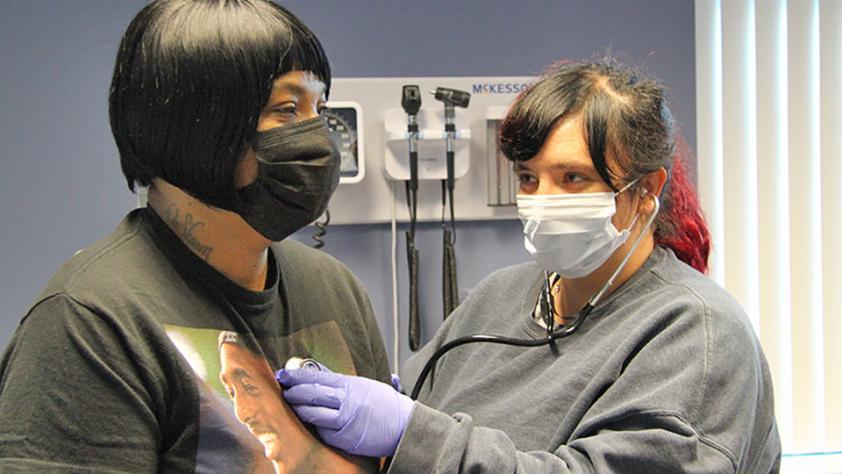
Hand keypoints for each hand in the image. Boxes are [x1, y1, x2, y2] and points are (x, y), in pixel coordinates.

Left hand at [276, 369, 413, 456]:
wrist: (403, 426)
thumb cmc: (386, 405)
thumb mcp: (365, 386)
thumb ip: (343, 382)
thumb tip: (320, 375)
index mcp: (351, 385)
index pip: (318, 376)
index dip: (298, 375)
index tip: (285, 374)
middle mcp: (346, 401)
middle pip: (311, 394)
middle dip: (294, 391)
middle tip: (285, 389)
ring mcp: (344, 421)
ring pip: (313, 414)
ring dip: (300, 409)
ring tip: (293, 406)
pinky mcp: (345, 439)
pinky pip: (323, 432)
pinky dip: (316, 426)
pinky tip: (311, 422)